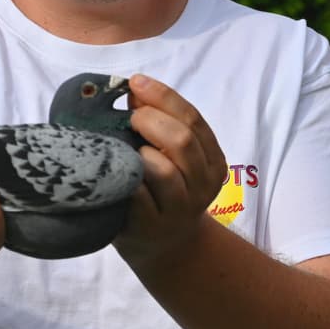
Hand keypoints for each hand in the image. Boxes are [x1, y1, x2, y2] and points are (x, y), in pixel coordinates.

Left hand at [115, 74, 228, 270]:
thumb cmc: (161, 189)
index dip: (164, 97)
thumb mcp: (171, 155)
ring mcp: (179, 210)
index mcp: (213, 161)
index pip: (193, 119)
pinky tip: (116, 170)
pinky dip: (126, 179)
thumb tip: (135, 89)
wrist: (164, 246)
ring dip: (141, 151)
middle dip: (151, 120)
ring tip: (126, 146)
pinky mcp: (151, 228)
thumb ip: (160, 124)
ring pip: (164, 170)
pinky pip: (138, 197)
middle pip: (182, 141)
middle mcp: (203, 186)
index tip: (136, 82)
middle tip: (130, 117)